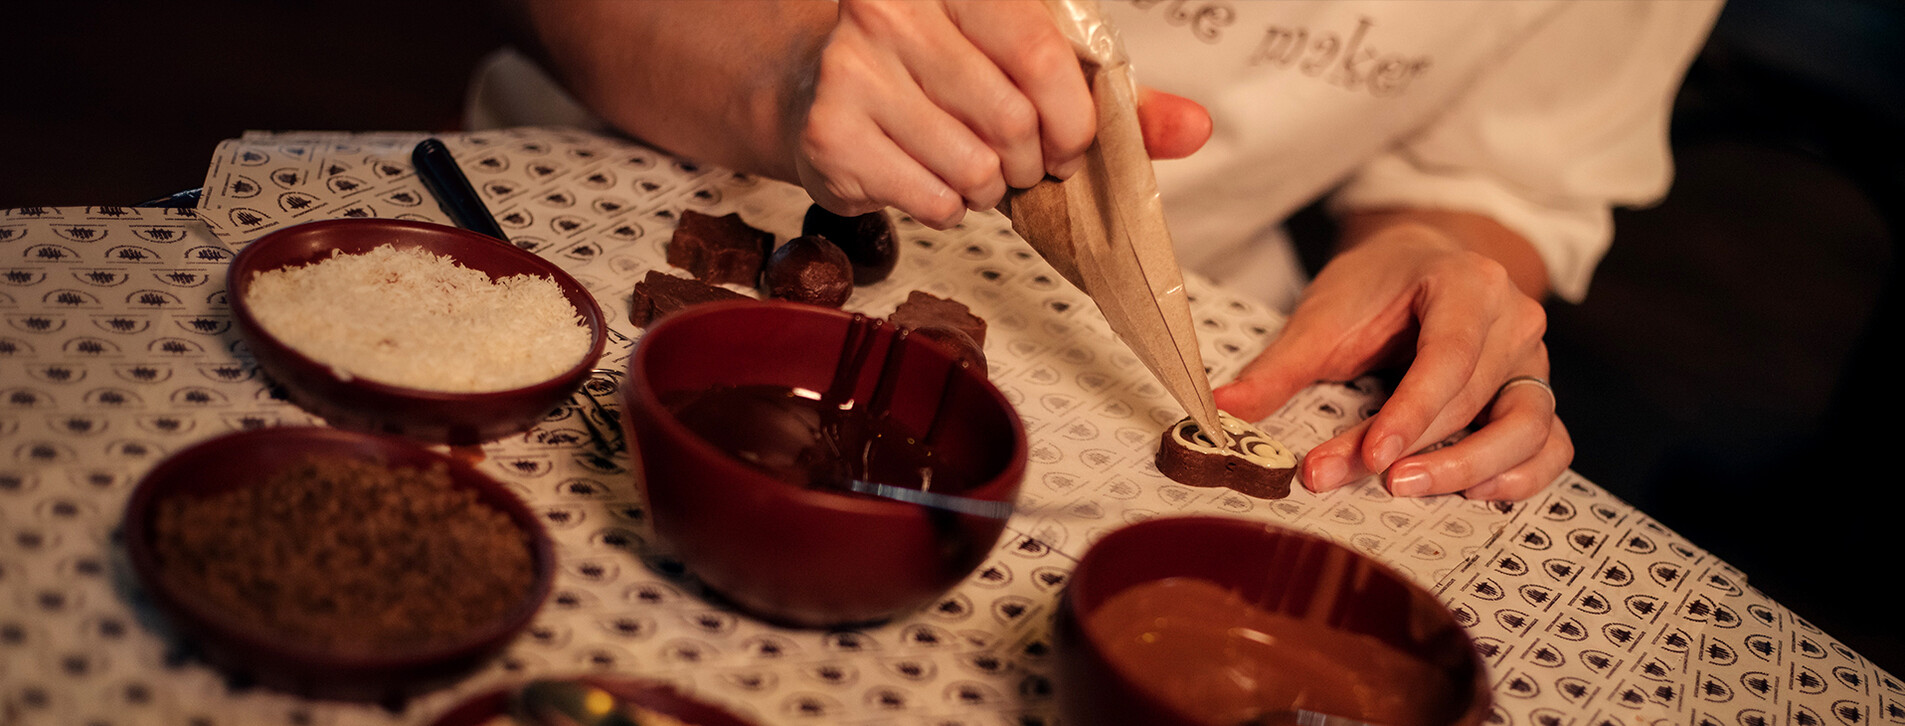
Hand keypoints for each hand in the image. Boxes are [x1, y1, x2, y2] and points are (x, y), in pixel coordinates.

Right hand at [795, 0, 1096, 227]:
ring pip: (973, 167)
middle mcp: (893, 12)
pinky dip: (947, 208)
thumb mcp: (1028, 65)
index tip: (1070, 143)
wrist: (820, 91)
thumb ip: (1116, 96)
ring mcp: (853, 71)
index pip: (1041, 55)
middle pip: (1011, 118)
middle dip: (1029, 162)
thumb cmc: (936, 75)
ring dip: (987, 189)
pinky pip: (932, 200)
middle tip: (1015, 162)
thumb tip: (1193, 128)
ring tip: (969, 169)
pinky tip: (929, 179)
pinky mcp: (831, 133)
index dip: (1073, 119)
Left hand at [1212, 216, 1572, 500]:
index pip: (1450, 356)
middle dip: (1414, 448)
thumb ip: (1279, 365)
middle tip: (1353, 478)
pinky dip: (1520, 477)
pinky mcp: (1535, 397)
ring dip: (1470, 469)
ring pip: (1527, 428)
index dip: (1412, 412)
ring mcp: (1534, 361)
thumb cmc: (1376, 288)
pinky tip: (1472, 496)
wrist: (1421, 263)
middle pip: (1476, 398)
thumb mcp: (1323, 315)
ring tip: (1408, 490)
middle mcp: (1514, 320)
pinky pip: (1549, 446)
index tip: (1370, 456)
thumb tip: (1222, 409)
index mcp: (1467, 285)